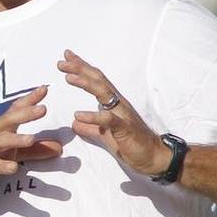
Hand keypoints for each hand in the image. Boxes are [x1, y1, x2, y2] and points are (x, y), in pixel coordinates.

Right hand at [0, 86, 61, 193]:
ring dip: (15, 139)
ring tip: (31, 139)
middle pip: (8, 120)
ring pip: (0, 141)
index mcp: (0, 128)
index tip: (45, 88)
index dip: (29, 99)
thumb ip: (35, 151)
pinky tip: (13, 168)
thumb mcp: (11, 153)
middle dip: (25, 113)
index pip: (15, 110)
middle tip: (43, 109)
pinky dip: (1, 165)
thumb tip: (59, 148)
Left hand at [58, 50, 167, 175]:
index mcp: (113, 104)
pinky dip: (93, 116)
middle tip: (62, 61)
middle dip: (80, 69)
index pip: (96, 81)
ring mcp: (123, 114)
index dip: (82, 69)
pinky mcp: (125, 128)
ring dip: (86, 83)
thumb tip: (75, 123)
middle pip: (98, 81)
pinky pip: (108, 119)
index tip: (66, 58)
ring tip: (69, 77)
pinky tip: (78, 115)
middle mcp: (118, 104)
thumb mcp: (104, 135)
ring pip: (104, 93)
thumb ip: (90, 128)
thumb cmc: (131, 144)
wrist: (154, 158)